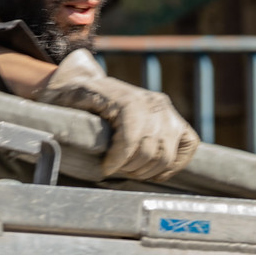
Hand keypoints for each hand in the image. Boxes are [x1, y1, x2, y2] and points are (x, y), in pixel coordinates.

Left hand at [34, 49, 199, 180]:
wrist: (83, 84)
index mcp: (128, 99)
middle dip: (131, 168)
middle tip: (115, 171)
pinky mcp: (176, 121)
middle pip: (152, 151)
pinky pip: (188, 147)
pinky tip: (153, 170)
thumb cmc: (72, 98)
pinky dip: (173, 164)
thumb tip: (69, 141)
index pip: (133, 138)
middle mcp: (154, 103)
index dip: (119, 160)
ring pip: (167, 155)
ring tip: (128, 170)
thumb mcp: (67, 104)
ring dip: (147, 170)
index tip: (105, 169)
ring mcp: (167, 112)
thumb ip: (74, 119)